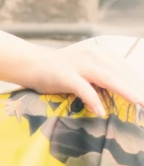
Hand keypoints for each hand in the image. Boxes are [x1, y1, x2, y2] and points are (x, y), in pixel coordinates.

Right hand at [25, 39, 143, 115]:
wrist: (33, 64)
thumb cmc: (64, 71)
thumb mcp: (89, 70)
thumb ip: (107, 78)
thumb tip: (133, 96)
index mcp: (101, 53)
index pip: (127, 71)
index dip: (140, 86)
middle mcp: (93, 55)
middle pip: (122, 75)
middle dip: (137, 90)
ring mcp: (79, 63)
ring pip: (107, 78)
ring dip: (125, 91)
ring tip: (139, 103)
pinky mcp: (65, 74)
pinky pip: (82, 88)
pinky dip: (93, 99)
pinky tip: (101, 112)